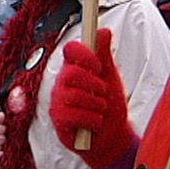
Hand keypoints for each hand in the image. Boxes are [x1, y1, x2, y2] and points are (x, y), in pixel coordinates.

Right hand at [49, 29, 137, 167]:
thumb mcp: (111, 77)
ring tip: (101, 111)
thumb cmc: (109, 106)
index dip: (84, 54)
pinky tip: (95, 123)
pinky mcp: (58, 119)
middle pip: (71, 73)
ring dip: (97, 106)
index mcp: (74, 67)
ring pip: (75, 96)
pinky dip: (92, 120)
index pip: (71, 50)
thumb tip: (103, 30)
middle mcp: (63, 82)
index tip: (99, 65)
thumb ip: (105, 54)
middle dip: (94, 84)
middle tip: (104, 93)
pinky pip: (74, 115)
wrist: (111, 138)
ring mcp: (58, 100)